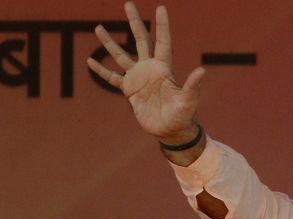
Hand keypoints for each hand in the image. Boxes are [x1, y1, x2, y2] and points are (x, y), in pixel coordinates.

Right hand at [86, 2, 205, 146]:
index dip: (162, 26)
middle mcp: (150, 69)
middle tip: (128, 3)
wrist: (171, 131)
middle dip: (134, 22)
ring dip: (109, 43)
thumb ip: (192, 85)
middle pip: (141, 40)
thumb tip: (202, 70)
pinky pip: (112, 77)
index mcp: (164, 68)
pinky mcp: (129, 91)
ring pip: (121, 55)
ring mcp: (138, 78)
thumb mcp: (188, 101)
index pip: (163, 42)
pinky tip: (90, 61)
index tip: (160, 7)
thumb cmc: (183, 116)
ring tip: (98, 28)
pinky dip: (102, 70)